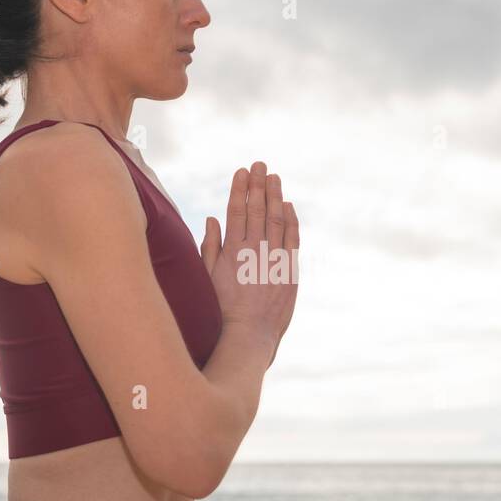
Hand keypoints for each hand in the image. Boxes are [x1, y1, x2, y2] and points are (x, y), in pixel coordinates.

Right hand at [200, 161, 298, 367]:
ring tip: (274, 177)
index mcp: (232, 251)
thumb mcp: (207, 278)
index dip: (239, 188)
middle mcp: (254, 251)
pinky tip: (288, 206)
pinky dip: (291, 221)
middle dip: (258, 184)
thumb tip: (212, 218)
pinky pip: (292, 239)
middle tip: (260, 164)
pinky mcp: (289, 272)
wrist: (248, 336)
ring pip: (276, 219)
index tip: (241, 171)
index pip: (237, 210)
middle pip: (258, 209)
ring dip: (275, 196)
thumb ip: (210, 247)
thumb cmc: (222, 310)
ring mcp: (274, 260)